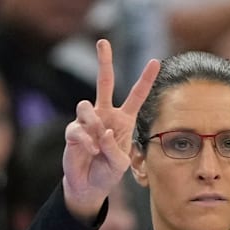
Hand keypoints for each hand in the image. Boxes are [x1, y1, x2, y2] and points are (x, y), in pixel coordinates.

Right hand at [62, 39, 159, 218]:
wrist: (89, 186)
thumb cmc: (108, 172)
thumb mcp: (120, 164)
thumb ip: (115, 148)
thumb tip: (104, 132)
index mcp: (123, 120)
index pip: (136, 96)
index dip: (145, 79)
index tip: (155, 61)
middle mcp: (105, 115)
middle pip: (104, 82)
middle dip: (104, 61)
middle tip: (103, 42)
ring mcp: (88, 122)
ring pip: (86, 106)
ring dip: (94, 125)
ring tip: (98, 145)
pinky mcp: (73, 132)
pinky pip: (78, 129)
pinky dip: (87, 142)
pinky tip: (92, 151)